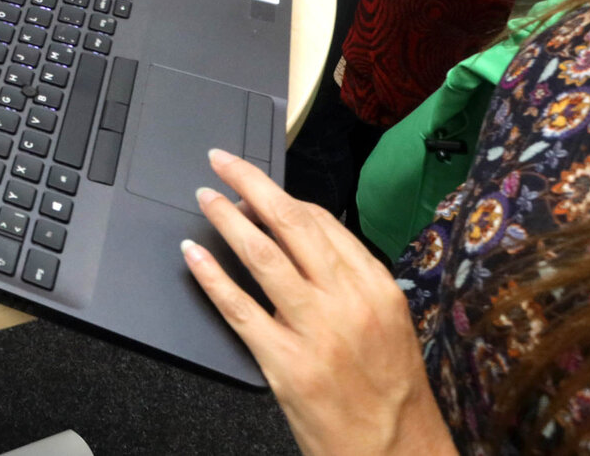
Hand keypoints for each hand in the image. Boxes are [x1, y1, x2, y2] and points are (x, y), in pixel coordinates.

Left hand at [182, 151, 453, 455]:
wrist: (396, 452)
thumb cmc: (391, 391)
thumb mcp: (387, 321)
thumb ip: (350, 278)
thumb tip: (305, 236)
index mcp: (374, 286)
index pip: (321, 221)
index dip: (281, 196)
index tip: (257, 184)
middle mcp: (346, 301)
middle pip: (289, 223)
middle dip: (250, 183)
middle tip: (222, 162)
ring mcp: (314, 331)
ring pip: (261, 256)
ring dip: (227, 219)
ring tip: (205, 197)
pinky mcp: (285, 363)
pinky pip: (238, 308)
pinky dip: (211, 276)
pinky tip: (193, 255)